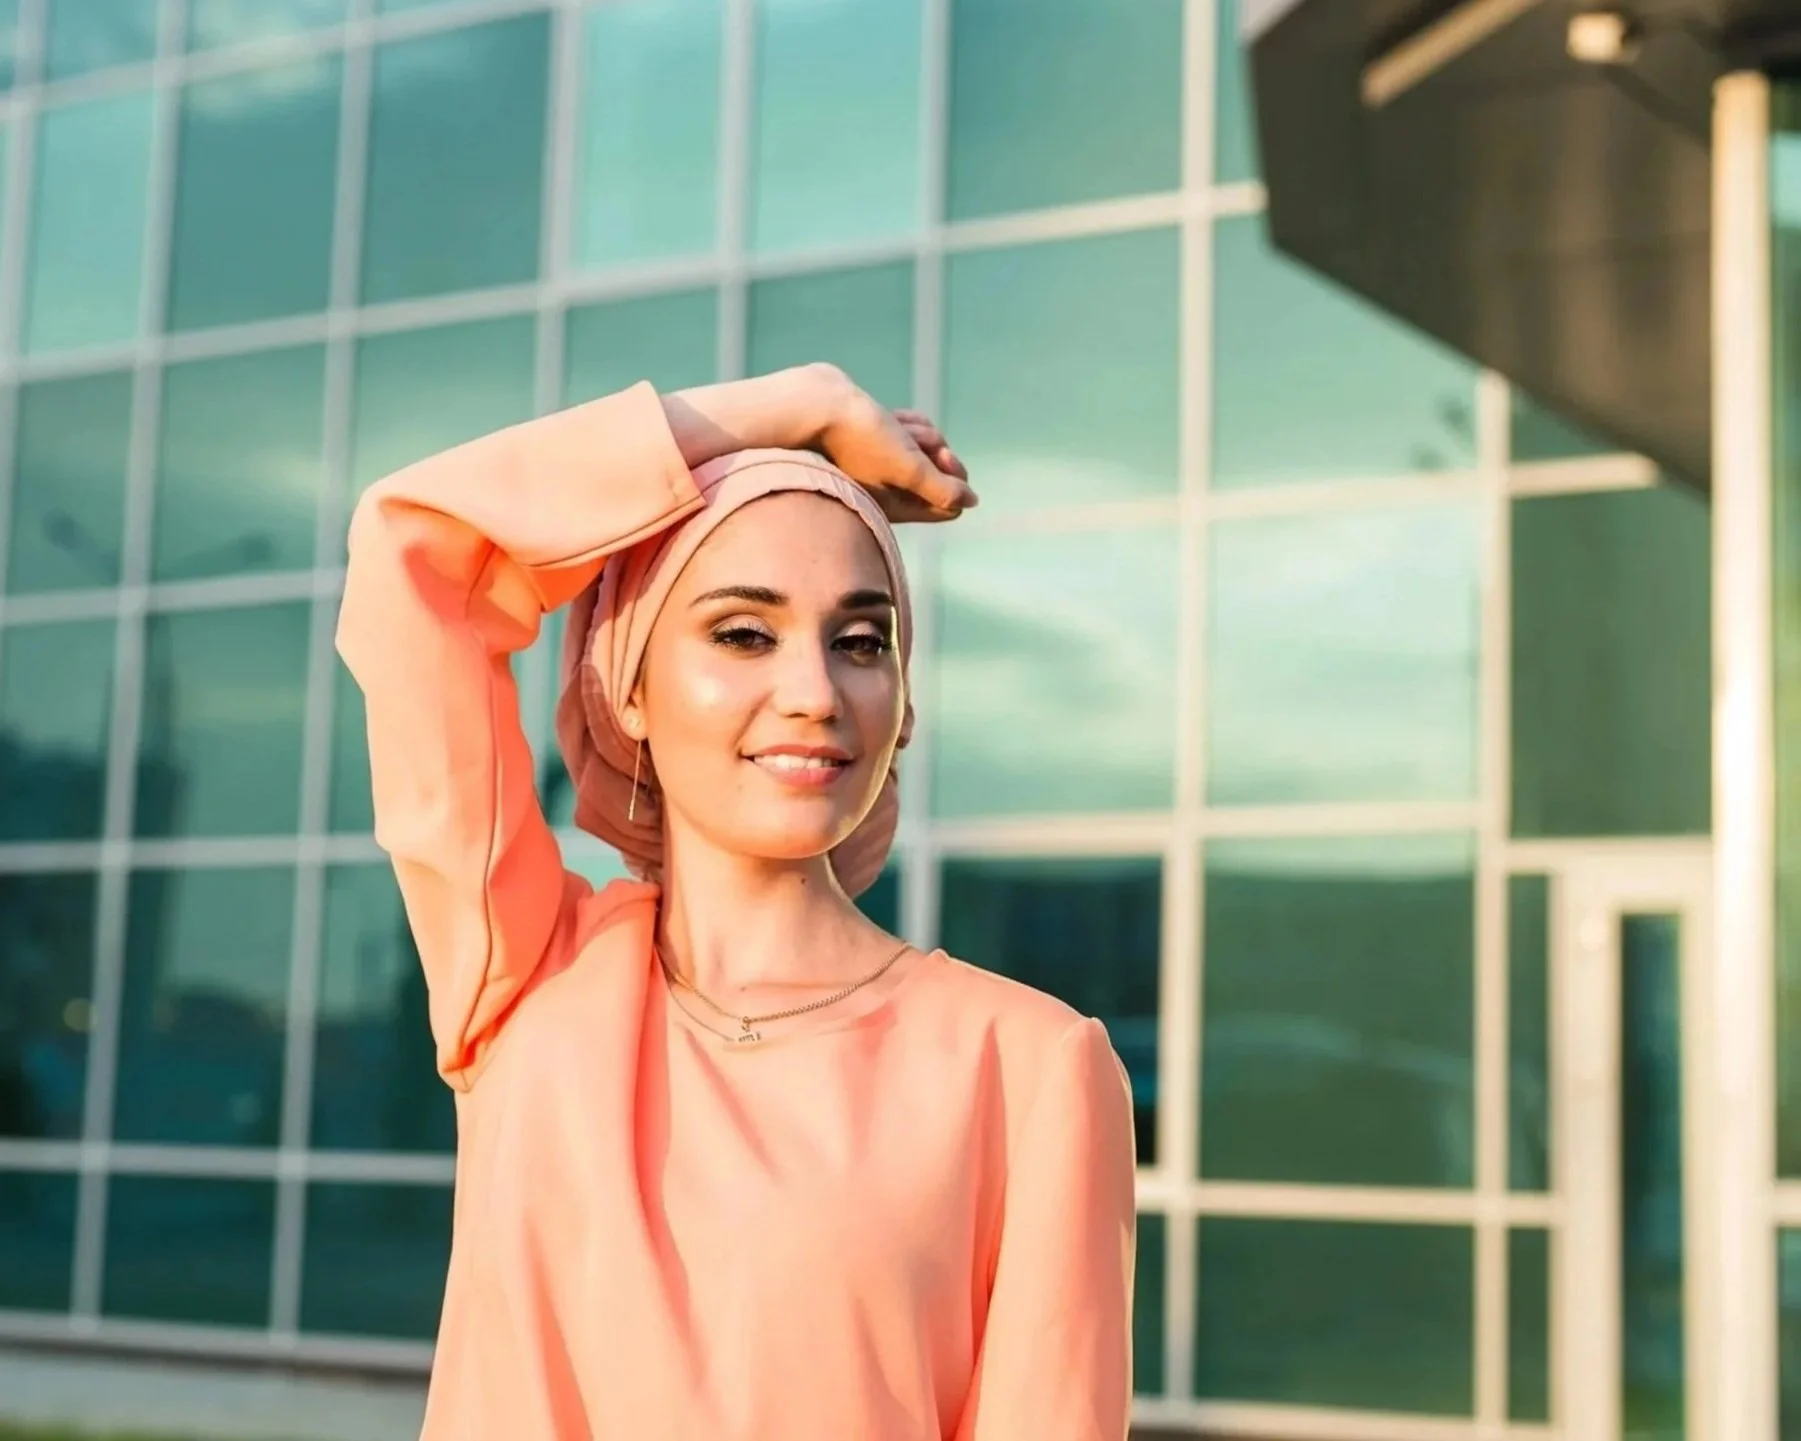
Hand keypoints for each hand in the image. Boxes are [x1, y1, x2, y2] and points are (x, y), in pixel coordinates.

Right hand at [810, 367, 975, 523]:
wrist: (817, 405)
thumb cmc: (862, 440)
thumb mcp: (910, 470)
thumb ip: (944, 491)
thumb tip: (971, 502)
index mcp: (897, 508)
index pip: (948, 506)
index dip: (953, 481)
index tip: (941, 462)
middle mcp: (890, 490)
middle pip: (940, 474)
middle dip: (933, 451)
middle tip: (915, 441)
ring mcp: (883, 463)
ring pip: (926, 447)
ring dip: (918, 432)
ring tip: (893, 427)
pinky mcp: (878, 439)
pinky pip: (911, 431)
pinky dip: (907, 421)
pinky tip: (890, 417)